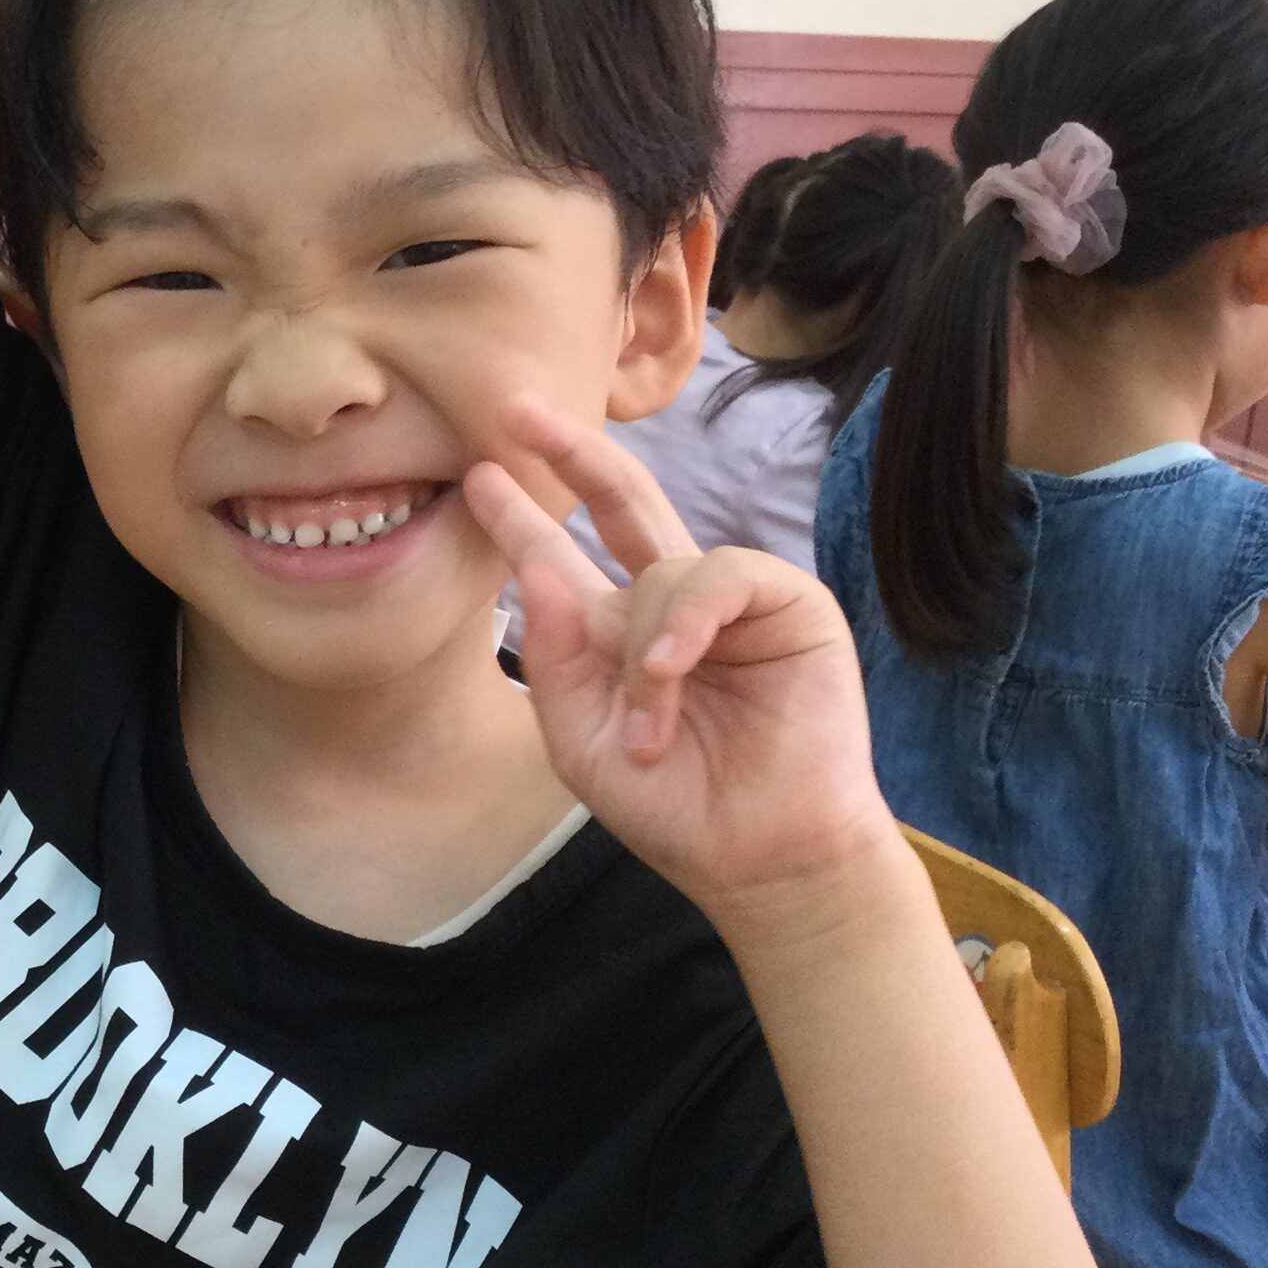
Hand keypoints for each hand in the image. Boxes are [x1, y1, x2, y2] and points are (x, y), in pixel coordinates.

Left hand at [465, 400, 899, 939]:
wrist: (759, 857)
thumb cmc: (675, 808)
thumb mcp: (583, 740)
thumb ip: (553, 658)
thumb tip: (535, 571)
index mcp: (618, 636)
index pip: (563, 557)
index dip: (521, 518)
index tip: (476, 477)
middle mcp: (672, 606)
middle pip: (622, 501)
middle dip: (574, 453)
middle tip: (521, 410)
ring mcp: (733, 601)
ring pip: (662, 566)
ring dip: (644, 651)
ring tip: (650, 727)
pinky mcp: (790, 605)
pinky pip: (720, 576)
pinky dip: (686, 624)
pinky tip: (674, 672)